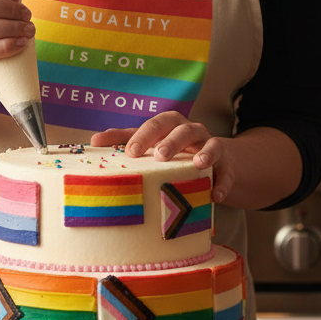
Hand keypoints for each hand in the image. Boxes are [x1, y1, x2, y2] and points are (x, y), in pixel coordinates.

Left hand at [91, 112, 232, 203]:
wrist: (216, 161)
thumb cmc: (175, 151)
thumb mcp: (152, 144)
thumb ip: (125, 140)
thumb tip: (92, 142)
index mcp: (170, 125)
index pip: (156, 124)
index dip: (144, 135)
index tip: (131, 152)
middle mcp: (191, 131)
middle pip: (182, 128)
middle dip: (171, 140)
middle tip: (159, 155)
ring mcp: (211, 146)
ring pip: (210, 142)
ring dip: (204, 152)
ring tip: (198, 164)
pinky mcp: (227, 164)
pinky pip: (227, 171)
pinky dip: (223, 182)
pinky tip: (216, 195)